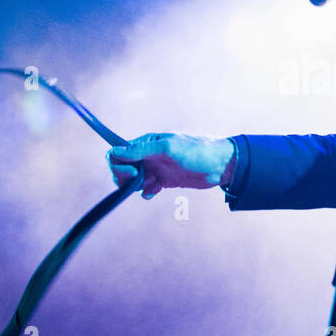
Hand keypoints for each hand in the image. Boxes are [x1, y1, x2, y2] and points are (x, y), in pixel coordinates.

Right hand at [107, 133, 234, 198]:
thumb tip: (116, 152)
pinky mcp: (164, 181)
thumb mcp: (167, 149)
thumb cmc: (196, 151)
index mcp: (146, 143)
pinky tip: (155, 192)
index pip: (118, 153)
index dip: (119, 165)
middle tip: (143, 180)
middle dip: (126, 178)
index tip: (133, 172)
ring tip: (153, 185)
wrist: (220, 166)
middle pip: (122, 169)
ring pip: (133, 181)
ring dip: (137, 186)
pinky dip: (147, 192)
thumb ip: (141, 151)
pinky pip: (146, 189)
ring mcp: (156, 168)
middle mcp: (148, 155)